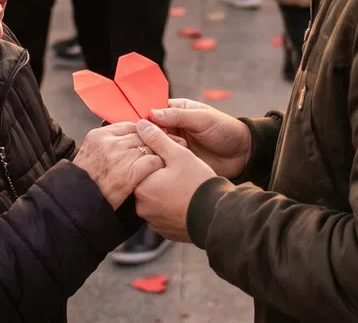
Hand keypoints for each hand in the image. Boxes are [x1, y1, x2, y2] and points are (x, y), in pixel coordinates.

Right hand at [71, 123, 165, 208]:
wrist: (82, 203)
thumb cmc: (88, 181)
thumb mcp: (91, 152)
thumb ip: (108, 141)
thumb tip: (131, 133)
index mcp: (99, 135)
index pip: (129, 126)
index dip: (141, 134)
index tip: (147, 141)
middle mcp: (109, 143)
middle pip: (140, 135)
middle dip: (151, 143)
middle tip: (163, 148)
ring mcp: (119, 156)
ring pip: (148, 147)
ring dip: (156, 154)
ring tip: (161, 161)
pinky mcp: (130, 172)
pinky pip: (152, 161)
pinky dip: (157, 166)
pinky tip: (158, 172)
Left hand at [130, 119, 221, 243]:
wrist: (216, 216)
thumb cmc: (198, 184)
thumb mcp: (178, 154)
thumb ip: (157, 139)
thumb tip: (141, 125)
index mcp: (141, 187)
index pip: (140, 167)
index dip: (156, 159)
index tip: (171, 160)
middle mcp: (142, 207)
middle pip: (146, 184)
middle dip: (160, 176)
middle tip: (179, 173)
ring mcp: (153, 222)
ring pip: (155, 199)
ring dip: (165, 192)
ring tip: (184, 186)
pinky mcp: (165, 231)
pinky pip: (163, 214)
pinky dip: (171, 207)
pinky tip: (185, 200)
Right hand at [147, 98, 252, 178]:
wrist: (242, 154)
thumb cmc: (225, 130)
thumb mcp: (202, 119)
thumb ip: (178, 116)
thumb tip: (152, 113)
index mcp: (177, 111)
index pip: (153, 112)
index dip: (144, 119)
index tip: (137, 127)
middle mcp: (172, 127)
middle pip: (150, 131)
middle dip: (149, 137)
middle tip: (152, 143)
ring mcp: (174, 145)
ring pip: (155, 147)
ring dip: (155, 150)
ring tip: (162, 153)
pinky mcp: (178, 161)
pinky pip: (164, 161)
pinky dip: (160, 163)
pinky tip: (158, 165)